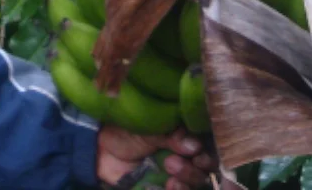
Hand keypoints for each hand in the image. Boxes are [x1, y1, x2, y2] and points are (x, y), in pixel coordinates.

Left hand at [96, 125, 213, 188]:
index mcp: (184, 137)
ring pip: (196, 182)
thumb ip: (171, 136)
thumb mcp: (149, 129)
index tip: (199, 153)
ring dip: (188, 177)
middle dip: (196, 166)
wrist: (102, 150)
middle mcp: (185, 157)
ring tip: (170, 167)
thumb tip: (194, 145)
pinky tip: (170, 184)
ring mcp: (177, 175)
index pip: (207, 146)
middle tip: (180, 159)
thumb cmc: (127, 131)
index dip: (208, 152)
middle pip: (205, 168)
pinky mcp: (164, 187)